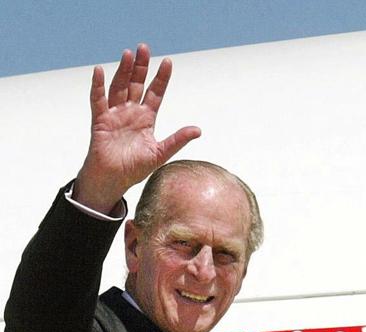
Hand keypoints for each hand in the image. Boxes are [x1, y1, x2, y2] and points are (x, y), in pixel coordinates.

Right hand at [73, 44, 200, 213]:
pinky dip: (98, 86)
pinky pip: (98, 100)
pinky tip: (99, 72)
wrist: (114, 179)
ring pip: (119, 87)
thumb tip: (198, 130)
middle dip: (141, 67)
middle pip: (136, 84)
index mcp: (146, 118)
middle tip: (144, 47)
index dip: (161, 78)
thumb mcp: (160, 153)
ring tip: (128, 54)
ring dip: (123, 70)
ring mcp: (115, 114)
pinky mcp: (100, 120)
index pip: (155, 93)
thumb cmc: (135, 168)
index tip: (168, 62)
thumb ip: (177, 140)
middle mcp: (131, 112)